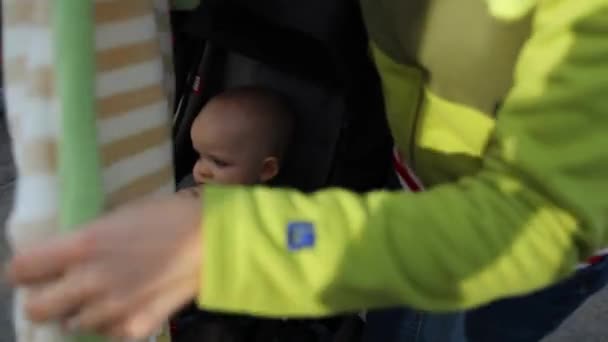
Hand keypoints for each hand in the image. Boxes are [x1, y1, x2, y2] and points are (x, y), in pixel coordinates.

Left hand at [7, 193, 202, 339]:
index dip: (24, 270)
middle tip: (63, 288)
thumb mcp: (120, 216)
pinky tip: (131, 304)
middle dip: (44, 298)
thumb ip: (86, 240)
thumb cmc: (168, 217)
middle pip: (36, 308)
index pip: (20, 270)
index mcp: (83, 245)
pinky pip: (108, 333)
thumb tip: (63, 257)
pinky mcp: (135, 328)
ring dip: (83, 311)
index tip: (36, 270)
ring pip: (73, 324)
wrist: (213, 241)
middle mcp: (90, 282)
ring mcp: (112, 310)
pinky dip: (113, 323)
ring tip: (108, 293)